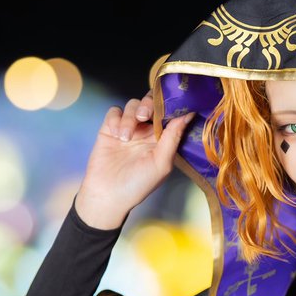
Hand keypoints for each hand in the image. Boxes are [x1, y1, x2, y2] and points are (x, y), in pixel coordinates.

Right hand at [74, 91, 195, 228]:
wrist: (107, 194)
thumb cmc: (138, 184)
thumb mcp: (161, 163)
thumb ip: (173, 137)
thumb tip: (188, 114)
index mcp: (163, 139)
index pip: (170, 114)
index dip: (171, 105)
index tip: (171, 102)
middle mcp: (147, 131)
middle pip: (151, 102)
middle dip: (149, 104)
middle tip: (144, 116)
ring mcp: (128, 128)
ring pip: (133, 105)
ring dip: (130, 117)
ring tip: (125, 138)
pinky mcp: (110, 128)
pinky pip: (114, 111)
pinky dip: (116, 119)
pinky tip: (116, 135)